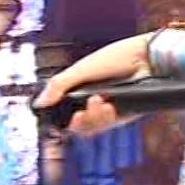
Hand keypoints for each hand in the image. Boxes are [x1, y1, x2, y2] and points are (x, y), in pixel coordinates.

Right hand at [33, 32, 156, 135]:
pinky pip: (110, 126)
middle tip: (81, 113)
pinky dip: (106, 118)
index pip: (67, 112)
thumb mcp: (82, 69)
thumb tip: (39, 103)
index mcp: (83, 90)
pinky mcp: (126, 114)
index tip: (57, 116)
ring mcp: (111, 109)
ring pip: (94, 128)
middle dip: (79, 121)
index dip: (61, 119)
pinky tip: (108, 105)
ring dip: (94, 118)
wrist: (145, 57)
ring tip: (99, 100)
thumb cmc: (116, 57)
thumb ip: (59, 86)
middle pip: (80, 125)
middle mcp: (95, 101)